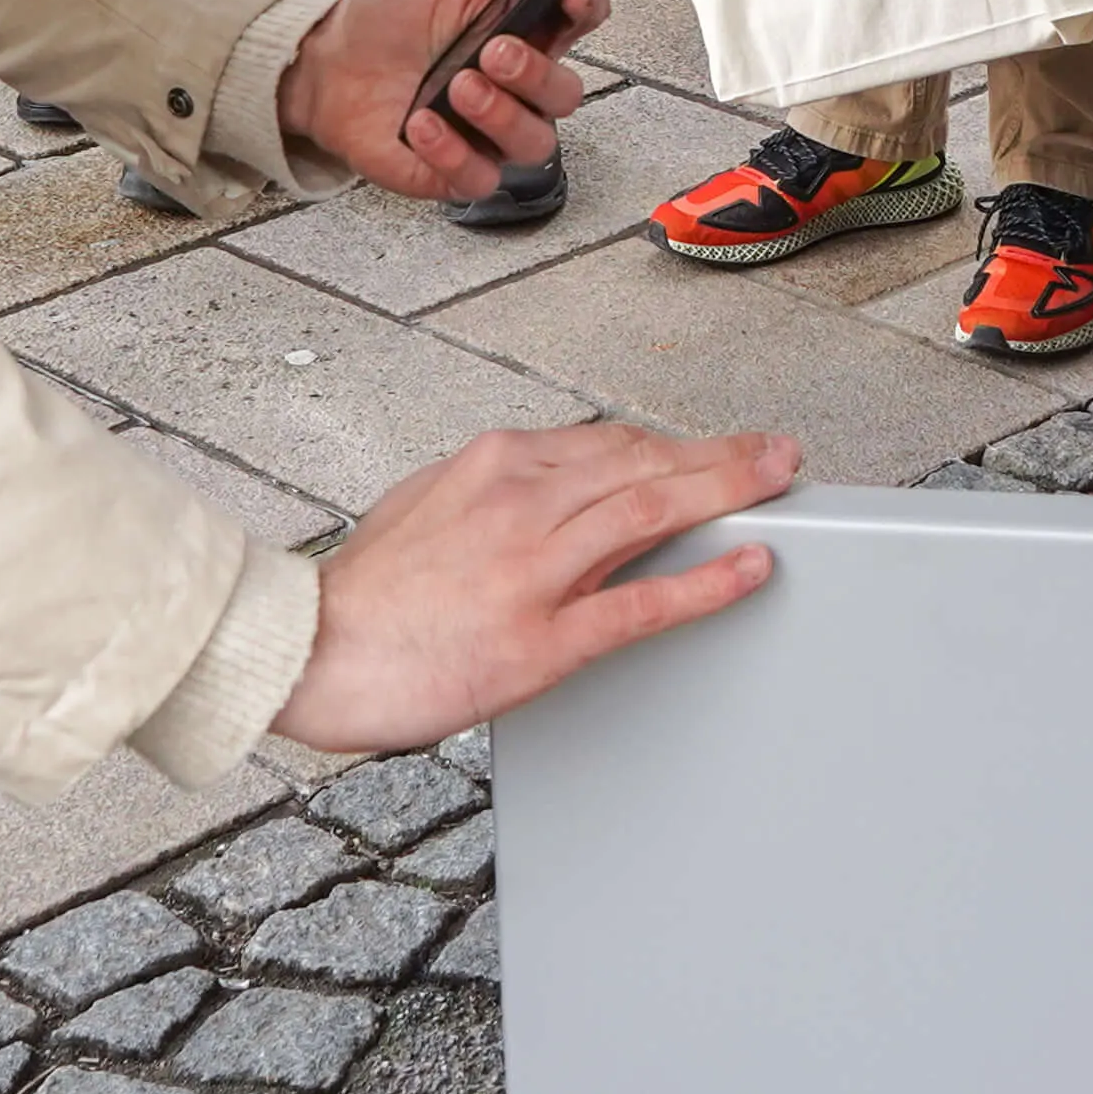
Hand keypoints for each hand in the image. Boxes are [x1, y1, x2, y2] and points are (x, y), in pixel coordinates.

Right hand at [272, 423, 797, 753]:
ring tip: (780, 484)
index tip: (711, 449)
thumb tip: (541, 477)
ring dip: (730, 492)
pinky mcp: (542, 638)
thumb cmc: (365, 589)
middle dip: (722, 455)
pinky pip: (642, 603)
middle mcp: (523, 502)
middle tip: (777, 452)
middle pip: (646, 465)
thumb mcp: (429, 500)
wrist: (311, 650)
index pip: (610, 442)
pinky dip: (706, 580)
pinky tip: (748, 567)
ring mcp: (536, 569)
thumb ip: (493, 485)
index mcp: (497, 464)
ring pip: (654, 513)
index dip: (674, 446)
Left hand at [275, 0, 606, 202]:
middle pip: (567, 93)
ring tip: (458, 86)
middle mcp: (515, 83)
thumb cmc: (390, 12)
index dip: (587, 9)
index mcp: (523, 25)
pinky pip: (480, 176)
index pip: (582, 20)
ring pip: (534, 142)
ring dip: (500, 115)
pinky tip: (421, 124)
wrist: (326, 61)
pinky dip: (451, 152)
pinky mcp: (454, 167)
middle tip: (494, 51)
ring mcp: (488, 129)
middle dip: (536, 74)